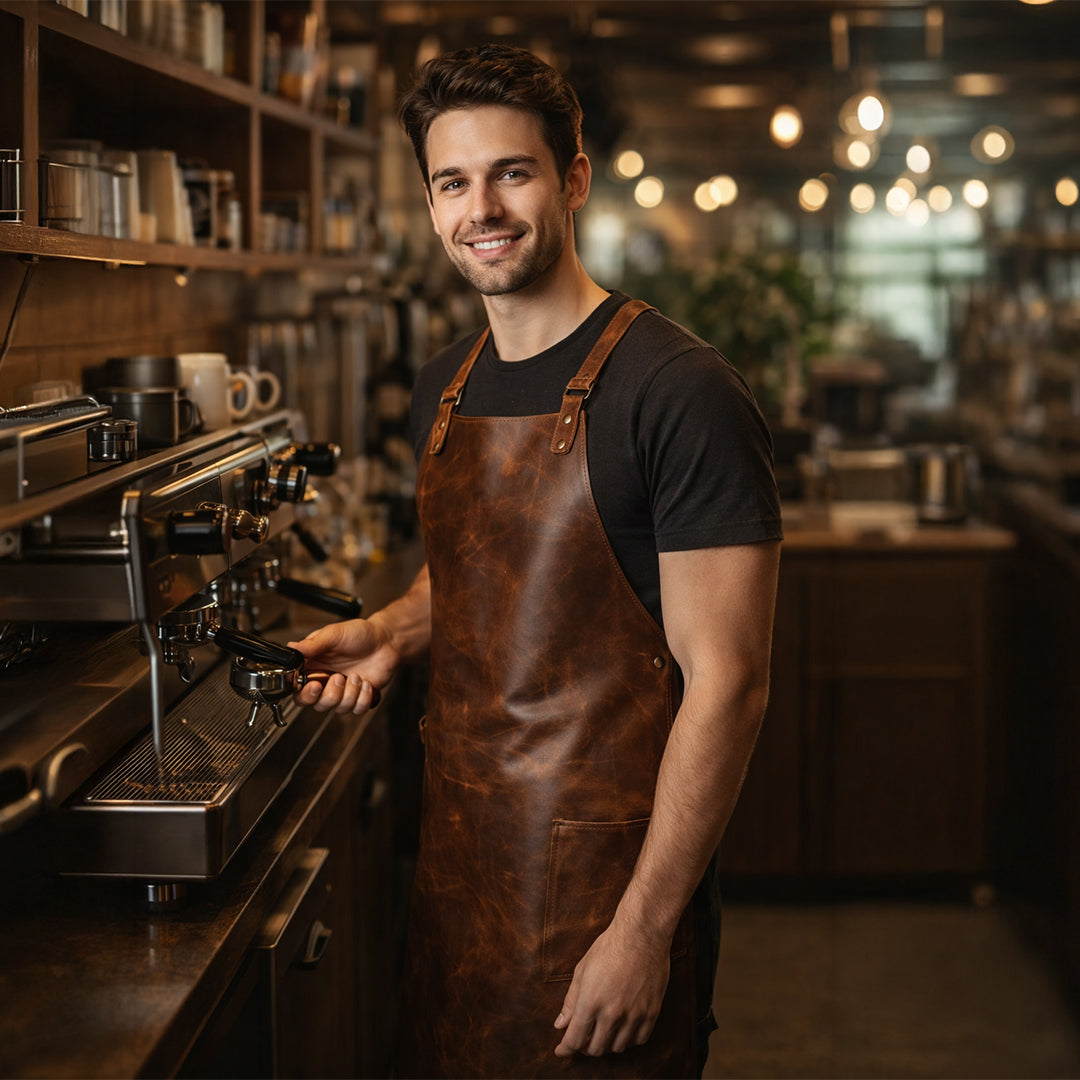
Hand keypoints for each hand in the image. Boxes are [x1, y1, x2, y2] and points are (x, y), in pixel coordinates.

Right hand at [287, 616, 398, 714]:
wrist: (385, 640)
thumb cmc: (359, 633)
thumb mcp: (334, 633)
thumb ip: (313, 643)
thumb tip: (292, 647)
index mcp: (314, 666)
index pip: (298, 689)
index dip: (304, 693)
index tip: (315, 686)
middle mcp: (326, 681)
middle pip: (316, 704)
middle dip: (330, 695)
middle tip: (339, 677)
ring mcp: (342, 691)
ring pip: (338, 708)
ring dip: (350, 693)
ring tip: (356, 676)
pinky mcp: (359, 697)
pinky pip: (357, 709)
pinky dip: (363, 698)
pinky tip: (366, 683)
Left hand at [553, 918, 670, 1058]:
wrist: (642, 933)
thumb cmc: (609, 947)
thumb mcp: (582, 969)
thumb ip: (570, 1001)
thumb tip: (560, 1024)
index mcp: (590, 1002)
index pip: (574, 1040)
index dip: (565, 1049)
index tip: (561, 1051)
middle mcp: (612, 1014)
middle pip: (595, 1049)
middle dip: (585, 1046)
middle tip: (583, 1037)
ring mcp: (634, 1015)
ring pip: (617, 1048)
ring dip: (607, 1043)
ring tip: (602, 1030)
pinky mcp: (651, 1013)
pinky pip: (639, 1040)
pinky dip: (628, 1039)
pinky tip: (622, 1028)